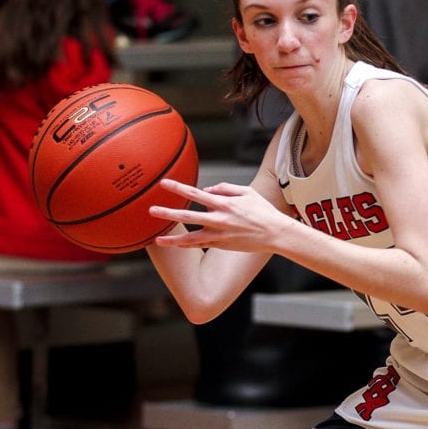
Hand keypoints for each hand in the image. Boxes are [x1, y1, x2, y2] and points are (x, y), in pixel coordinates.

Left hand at [149, 179, 290, 251]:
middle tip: (151, 210)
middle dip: (169, 213)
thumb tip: (206, 190)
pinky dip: (188, 245)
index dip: (178, 187)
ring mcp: (220, 235)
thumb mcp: (247, 192)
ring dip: (173, 239)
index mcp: (224, 204)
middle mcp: (219, 220)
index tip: (164, 183)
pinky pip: (201, 245)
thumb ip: (225, 188)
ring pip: (191, 237)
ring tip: (158, 239)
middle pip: (188, 215)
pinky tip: (175, 245)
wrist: (275, 234)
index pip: (196, 193)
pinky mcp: (222, 245)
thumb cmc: (262, 211)